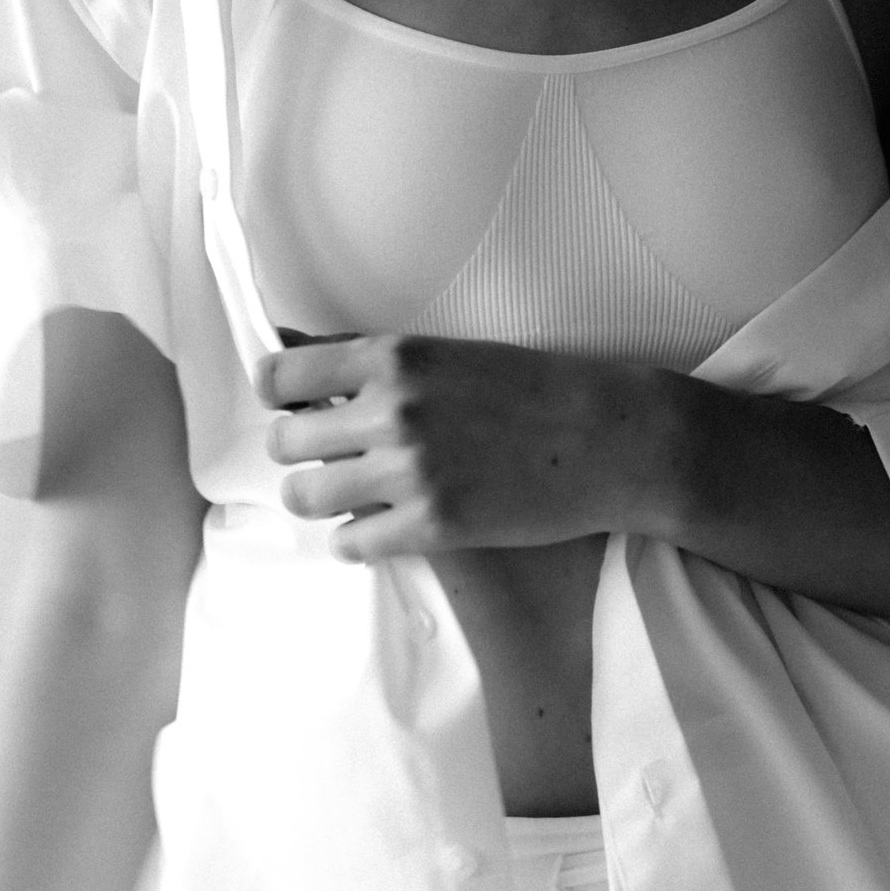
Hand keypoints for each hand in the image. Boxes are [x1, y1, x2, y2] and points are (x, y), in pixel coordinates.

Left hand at [253, 334, 681, 561]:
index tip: (298, 407)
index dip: (281, 397)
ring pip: (306, 497)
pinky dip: (361, 539)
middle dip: (303, 453)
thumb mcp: (448, 352)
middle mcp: (393, 410)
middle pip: (285, 444)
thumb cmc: (535, 389)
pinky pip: (351, 544)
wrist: (609, 437)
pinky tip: (388, 525)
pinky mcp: (434, 527)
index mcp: (396, 356)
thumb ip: (369, 357)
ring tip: (357, 495)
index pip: (280, 376)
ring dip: (324, 499)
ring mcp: (411, 472)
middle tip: (338, 456)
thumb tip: (288, 346)